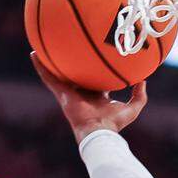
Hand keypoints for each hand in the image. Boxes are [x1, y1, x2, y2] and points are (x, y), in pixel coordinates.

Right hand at [31, 55, 147, 142]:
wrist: (98, 132)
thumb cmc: (114, 124)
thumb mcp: (132, 108)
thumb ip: (139, 95)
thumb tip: (144, 79)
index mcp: (97, 96)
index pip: (96, 79)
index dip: (95, 70)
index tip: (95, 58)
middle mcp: (83, 93)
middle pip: (77, 74)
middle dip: (74, 63)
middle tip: (70, 47)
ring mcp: (70, 93)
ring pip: (59, 74)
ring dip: (52, 62)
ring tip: (43, 46)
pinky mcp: (61, 94)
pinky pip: (48, 78)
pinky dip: (40, 67)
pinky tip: (33, 54)